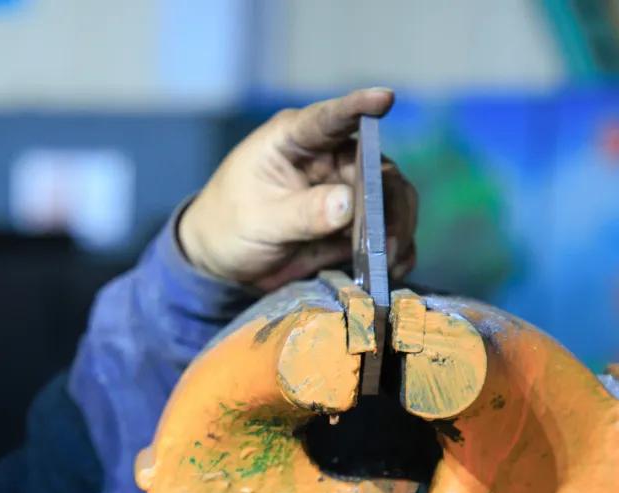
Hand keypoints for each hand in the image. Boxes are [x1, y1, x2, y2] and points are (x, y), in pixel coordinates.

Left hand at [178, 88, 417, 291]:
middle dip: (387, 202)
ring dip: (396, 228)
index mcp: (294, 140)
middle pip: (375, 168)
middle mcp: (327, 157)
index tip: (385, 98)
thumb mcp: (259, 221)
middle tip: (388, 238)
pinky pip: (385, 231)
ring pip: (389, 199)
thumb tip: (348, 203)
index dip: (359, 106)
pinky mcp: (352, 223)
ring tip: (390, 259)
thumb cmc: (228, 226)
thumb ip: (302, 212)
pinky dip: (395, 250)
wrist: (221, 261)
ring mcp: (343, 189)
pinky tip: (395, 268)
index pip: (331, 118)